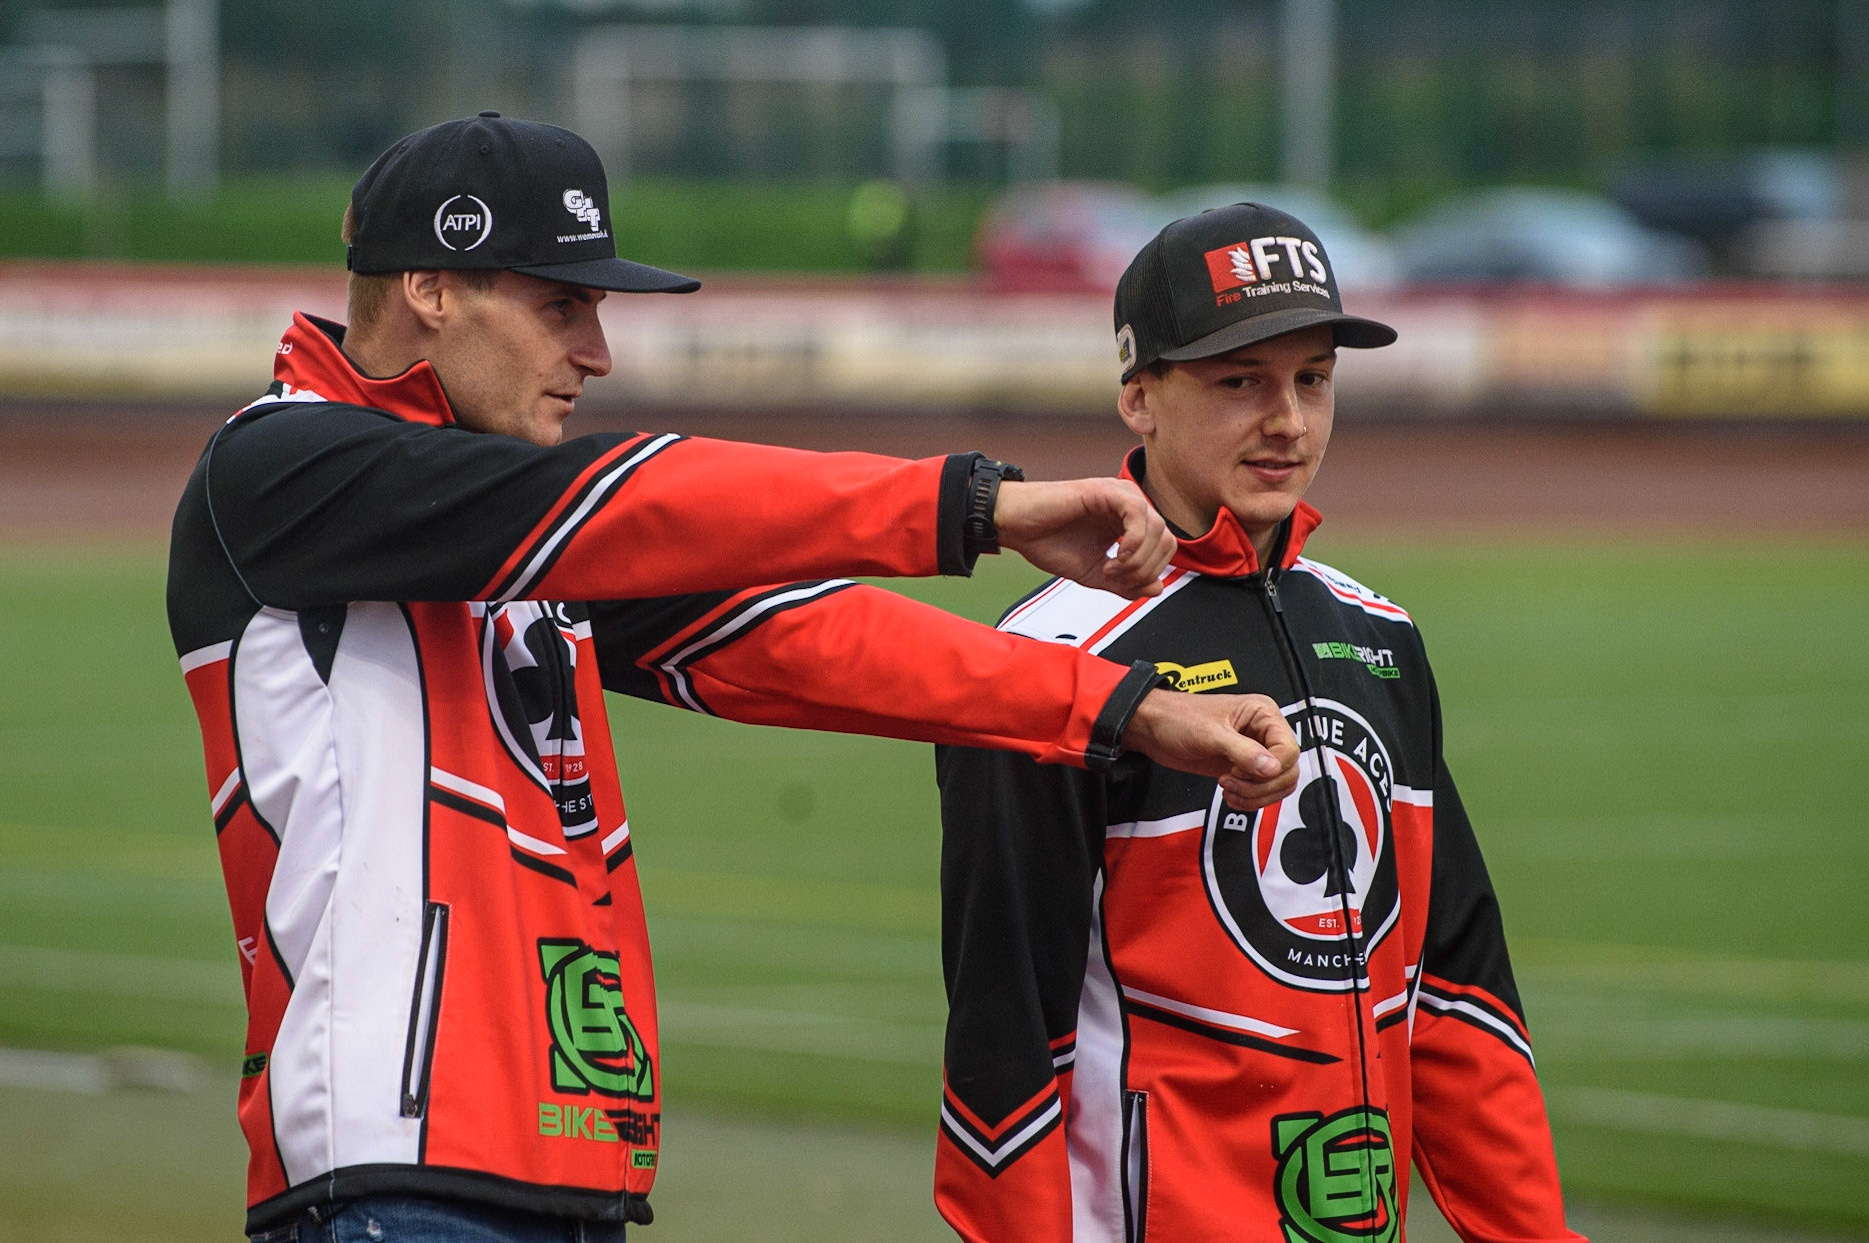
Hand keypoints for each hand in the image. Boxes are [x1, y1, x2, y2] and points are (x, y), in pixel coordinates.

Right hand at [993, 478, 1174, 599]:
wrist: (1016, 526)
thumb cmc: (1048, 542)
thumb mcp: (1093, 573)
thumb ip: (1126, 583)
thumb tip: (1158, 588)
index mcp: (1129, 522)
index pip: (1164, 548)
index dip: (1149, 573)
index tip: (1118, 582)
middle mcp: (1129, 506)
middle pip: (1167, 540)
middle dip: (1145, 569)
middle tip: (1114, 577)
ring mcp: (1120, 494)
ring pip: (1158, 528)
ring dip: (1138, 559)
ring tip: (1110, 567)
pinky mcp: (1106, 490)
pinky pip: (1139, 513)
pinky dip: (1134, 541)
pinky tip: (1115, 554)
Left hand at [1121, 690, 1299, 809]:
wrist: (1153, 729)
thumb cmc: (1178, 718)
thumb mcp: (1210, 734)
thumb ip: (1243, 752)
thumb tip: (1272, 768)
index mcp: (1263, 714)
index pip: (1289, 749)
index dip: (1272, 768)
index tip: (1242, 771)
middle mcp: (1264, 732)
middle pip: (1289, 770)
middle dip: (1262, 785)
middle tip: (1232, 782)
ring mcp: (1255, 751)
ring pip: (1279, 784)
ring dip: (1255, 795)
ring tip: (1227, 788)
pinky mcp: (1244, 768)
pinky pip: (1262, 791)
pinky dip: (1250, 799)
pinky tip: (1229, 795)